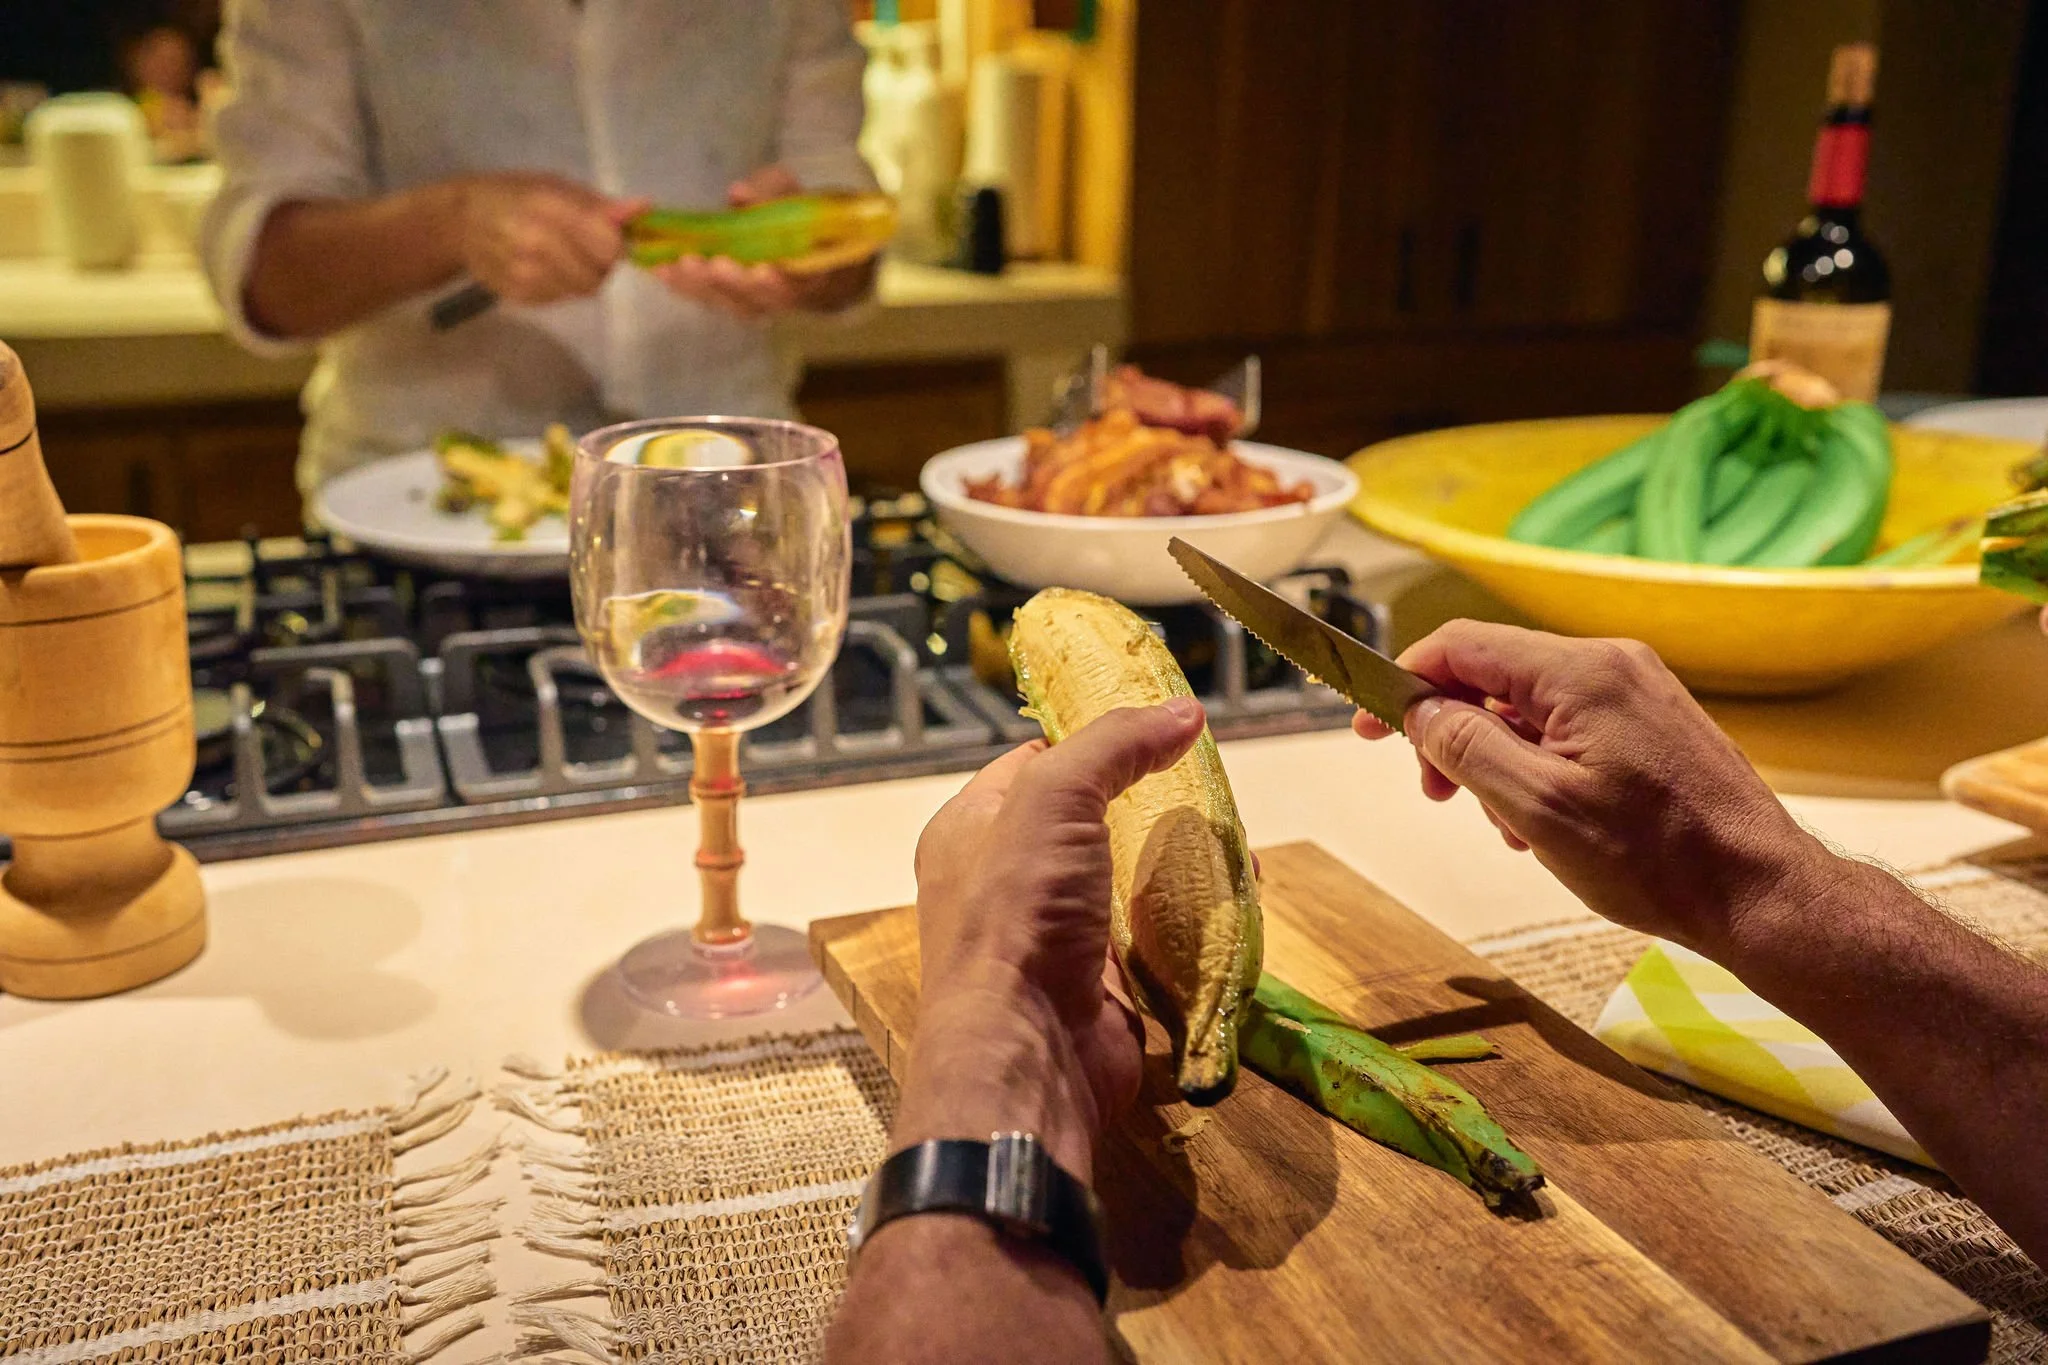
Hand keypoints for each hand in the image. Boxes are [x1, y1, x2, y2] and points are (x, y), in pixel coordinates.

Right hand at [454, 172, 644, 305]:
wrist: (459, 221)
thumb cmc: (514, 195)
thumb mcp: (554, 185)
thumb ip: (599, 204)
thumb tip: (643, 210)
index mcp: (546, 207)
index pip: (607, 243)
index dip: (616, 245)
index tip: (612, 238)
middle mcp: (535, 243)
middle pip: (598, 274)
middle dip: (603, 264)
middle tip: (589, 249)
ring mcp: (524, 274)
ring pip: (582, 290)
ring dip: (584, 276)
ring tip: (564, 256)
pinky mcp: (519, 296)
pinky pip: (561, 298)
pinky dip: (562, 285)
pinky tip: (545, 267)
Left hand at [653, 164, 876, 318]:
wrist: (791, 246)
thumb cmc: (794, 217)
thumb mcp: (789, 194)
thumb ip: (771, 194)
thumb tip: (739, 193)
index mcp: (805, 273)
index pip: (796, 285)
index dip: (779, 282)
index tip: (764, 270)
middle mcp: (776, 297)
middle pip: (753, 300)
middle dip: (732, 282)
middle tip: (714, 263)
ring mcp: (747, 301)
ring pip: (724, 302)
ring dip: (700, 286)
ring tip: (677, 264)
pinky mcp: (721, 297)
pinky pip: (702, 296)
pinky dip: (681, 284)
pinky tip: (660, 269)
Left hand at [898, 700, 1205, 1177]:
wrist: (1030, 1054)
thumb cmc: (1017, 917)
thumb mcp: (1053, 800)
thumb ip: (1113, 746)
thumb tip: (1181, 712)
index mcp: (971, 830)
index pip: (1035, 762)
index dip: (1095, 743)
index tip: (1158, 731)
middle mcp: (1008, 881)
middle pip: (1093, 820)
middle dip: (1155, 804)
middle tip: (1209, 790)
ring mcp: (1056, 935)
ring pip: (1130, 878)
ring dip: (1184, 861)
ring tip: (1236, 846)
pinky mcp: (1103, 982)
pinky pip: (1155, 935)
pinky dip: (1194, 917)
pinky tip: (1236, 897)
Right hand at [1352, 620, 1825, 949]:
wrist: (1759, 893)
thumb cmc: (1656, 859)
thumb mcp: (1536, 807)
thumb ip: (1466, 746)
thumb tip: (1418, 709)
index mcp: (1581, 671)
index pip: (1461, 645)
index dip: (1403, 682)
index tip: (1366, 728)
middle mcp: (1612, 664)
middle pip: (1494, 674)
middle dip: (1451, 732)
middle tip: (1435, 794)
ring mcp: (1639, 691)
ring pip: (1530, 705)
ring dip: (1497, 758)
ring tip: (1507, 826)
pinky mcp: (1655, 723)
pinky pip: (1571, 726)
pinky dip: (1539, 766)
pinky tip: (1545, 822)